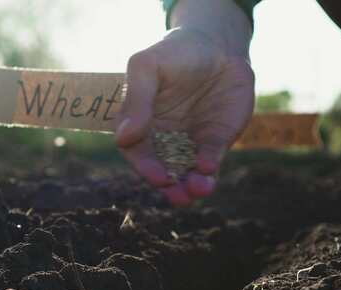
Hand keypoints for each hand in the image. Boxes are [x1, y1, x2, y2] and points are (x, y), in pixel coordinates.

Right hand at [115, 0, 254, 206]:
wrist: (217, 44)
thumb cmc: (174, 52)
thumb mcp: (147, 66)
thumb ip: (136, 99)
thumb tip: (123, 138)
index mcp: (140, 124)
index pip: (137, 152)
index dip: (145, 166)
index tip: (157, 175)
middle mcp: (163, 138)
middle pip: (162, 169)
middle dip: (169, 184)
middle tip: (177, 195)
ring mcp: (190, 142)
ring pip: (187, 171)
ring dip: (191, 185)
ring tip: (197, 191)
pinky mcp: (216, 141)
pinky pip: (211, 159)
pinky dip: (209, 167)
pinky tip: (209, 168)